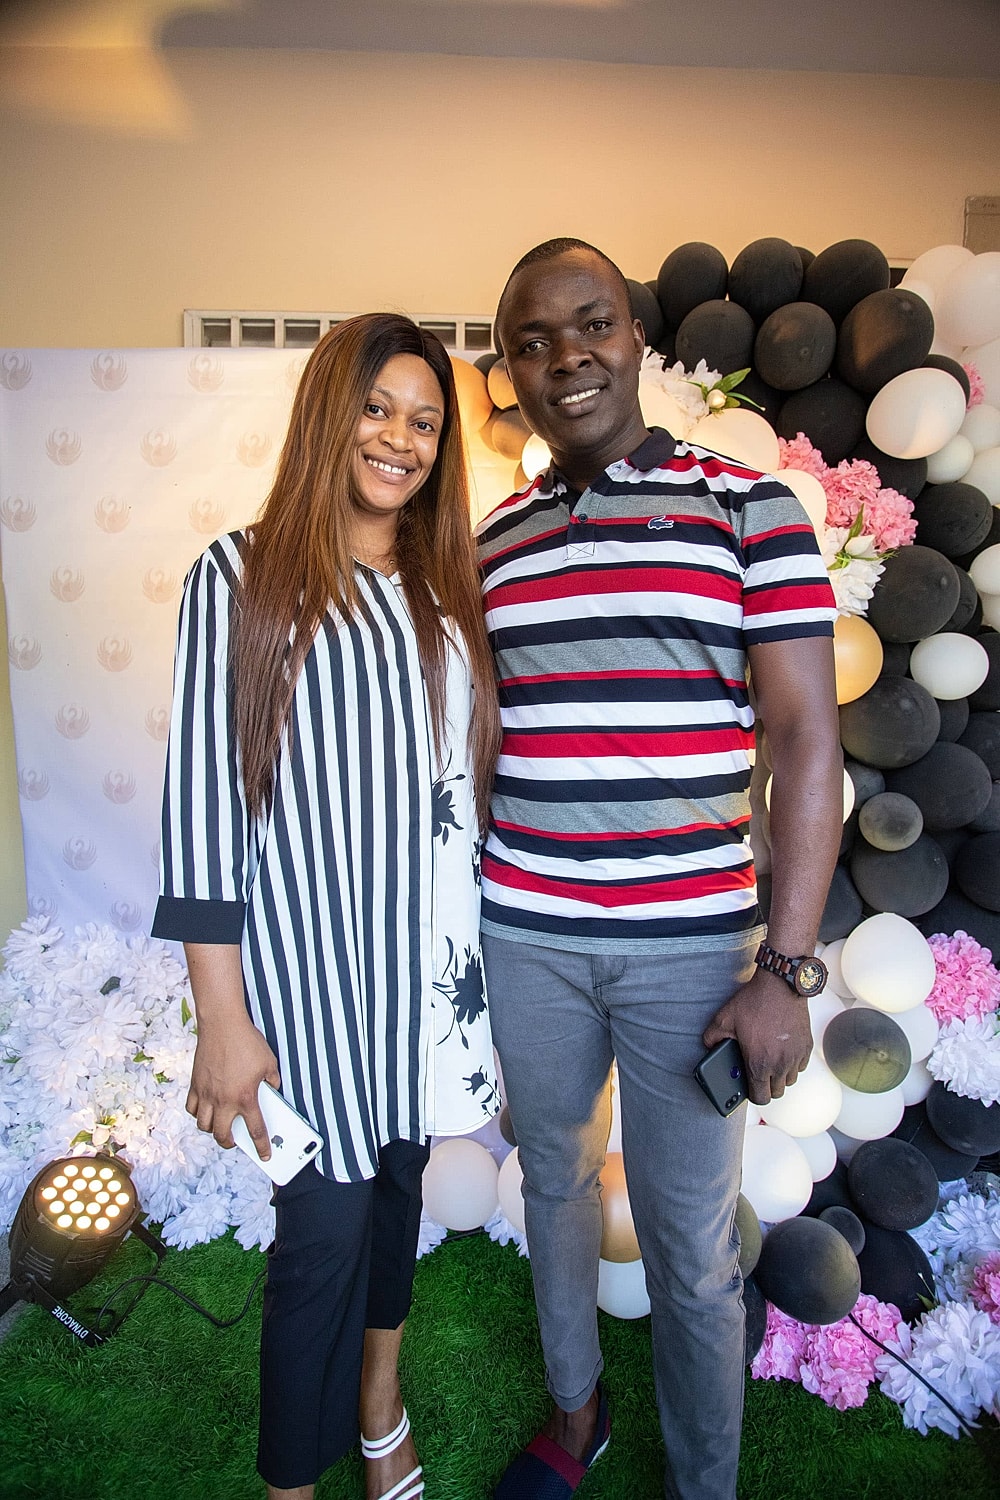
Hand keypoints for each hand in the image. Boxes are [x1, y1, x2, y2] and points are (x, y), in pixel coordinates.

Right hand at [186, 1016, 279, 1156]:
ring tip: (220, 1125)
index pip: (256, 1130)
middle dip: (230, 1144)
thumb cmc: (247, 1042)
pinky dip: (197, 1113)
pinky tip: (204, 1109)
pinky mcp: (195, 1084)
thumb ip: (272, 1081)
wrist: (222, 1024)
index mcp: (246, 1097)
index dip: (261, 1146)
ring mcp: (206, 1094)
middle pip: (223, 1135)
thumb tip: (272, 1091)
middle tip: (236, 1142)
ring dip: (212, 1130)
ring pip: (203, 1125)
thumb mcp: (269, 1063)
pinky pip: (191, 1108)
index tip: (265, 1155)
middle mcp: (224, 1100)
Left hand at [702, 968, 812, 1105]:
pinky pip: (800, 1066)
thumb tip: (709, 1047)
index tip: (747, 1087)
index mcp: (759, 1063)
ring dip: (780, 1077)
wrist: (781, 985)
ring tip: (769, 1062)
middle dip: (766, 1087)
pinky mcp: (806, 1046)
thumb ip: (712, 1037)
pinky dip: (792, 1064)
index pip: (760, 1098)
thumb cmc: (754, 1001)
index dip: (752, 1096)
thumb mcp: (724, 1018)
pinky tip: (781, 1052)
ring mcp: (795, 1056)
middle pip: (776, 1093)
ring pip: (790, 1081)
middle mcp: (780, 1064)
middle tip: (757, 1073)